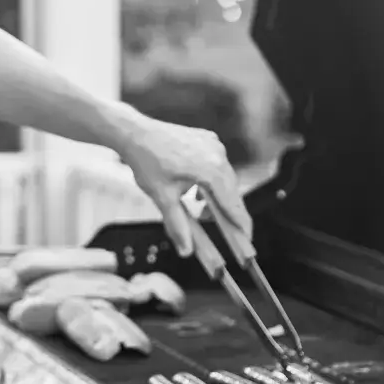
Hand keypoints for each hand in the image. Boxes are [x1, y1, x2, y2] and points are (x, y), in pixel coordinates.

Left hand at [115, 112, 251, 259]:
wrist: (135, 132)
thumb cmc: (147, 162)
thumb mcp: (163, 197)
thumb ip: (178, 226)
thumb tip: (186, 251)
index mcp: (211, 169)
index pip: (233, 203)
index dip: (241, 223)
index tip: (247, 238)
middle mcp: (218, 154)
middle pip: (232, 191)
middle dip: (228, 212)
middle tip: (227, 232)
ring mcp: (214, 144)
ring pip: (225, 178)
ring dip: (218, 196)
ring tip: (202, 212)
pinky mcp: (208, 139)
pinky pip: (217, 164)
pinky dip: (212, 181)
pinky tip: (196, 192)